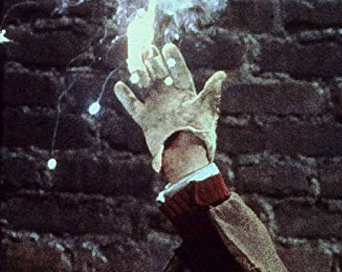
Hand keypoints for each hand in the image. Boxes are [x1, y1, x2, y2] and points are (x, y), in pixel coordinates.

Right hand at [114, 43, 225, 173]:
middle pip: (160, 75)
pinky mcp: (146, 119)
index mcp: (186, 95)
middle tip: (148, 48)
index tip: (168, 46)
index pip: (179, 72)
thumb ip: (211, 92)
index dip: (173, 59)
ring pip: (145, 85)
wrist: (186, 154)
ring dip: (140, 73)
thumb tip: (221, 75)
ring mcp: (157, 108)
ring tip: (134, 61)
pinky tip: (119, 85)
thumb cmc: (199, 133)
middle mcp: (170, 99)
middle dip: (154, 61)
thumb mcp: (207, 110)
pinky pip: (132, 105)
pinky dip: (125, 96)